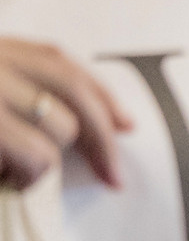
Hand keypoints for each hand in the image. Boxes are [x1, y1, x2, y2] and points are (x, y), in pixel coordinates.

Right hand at [0, 38, 130, 190]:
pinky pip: (38, 155)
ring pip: (61, 127)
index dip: (97, 93)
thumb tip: (113, 124)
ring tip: (16, 175)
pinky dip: (30, 178)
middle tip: (113, 177)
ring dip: (46, 164)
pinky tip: (6, 180)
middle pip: (72, 89)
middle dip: (101, 137)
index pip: (55, 59)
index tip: (126, 124)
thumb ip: (24, 94)